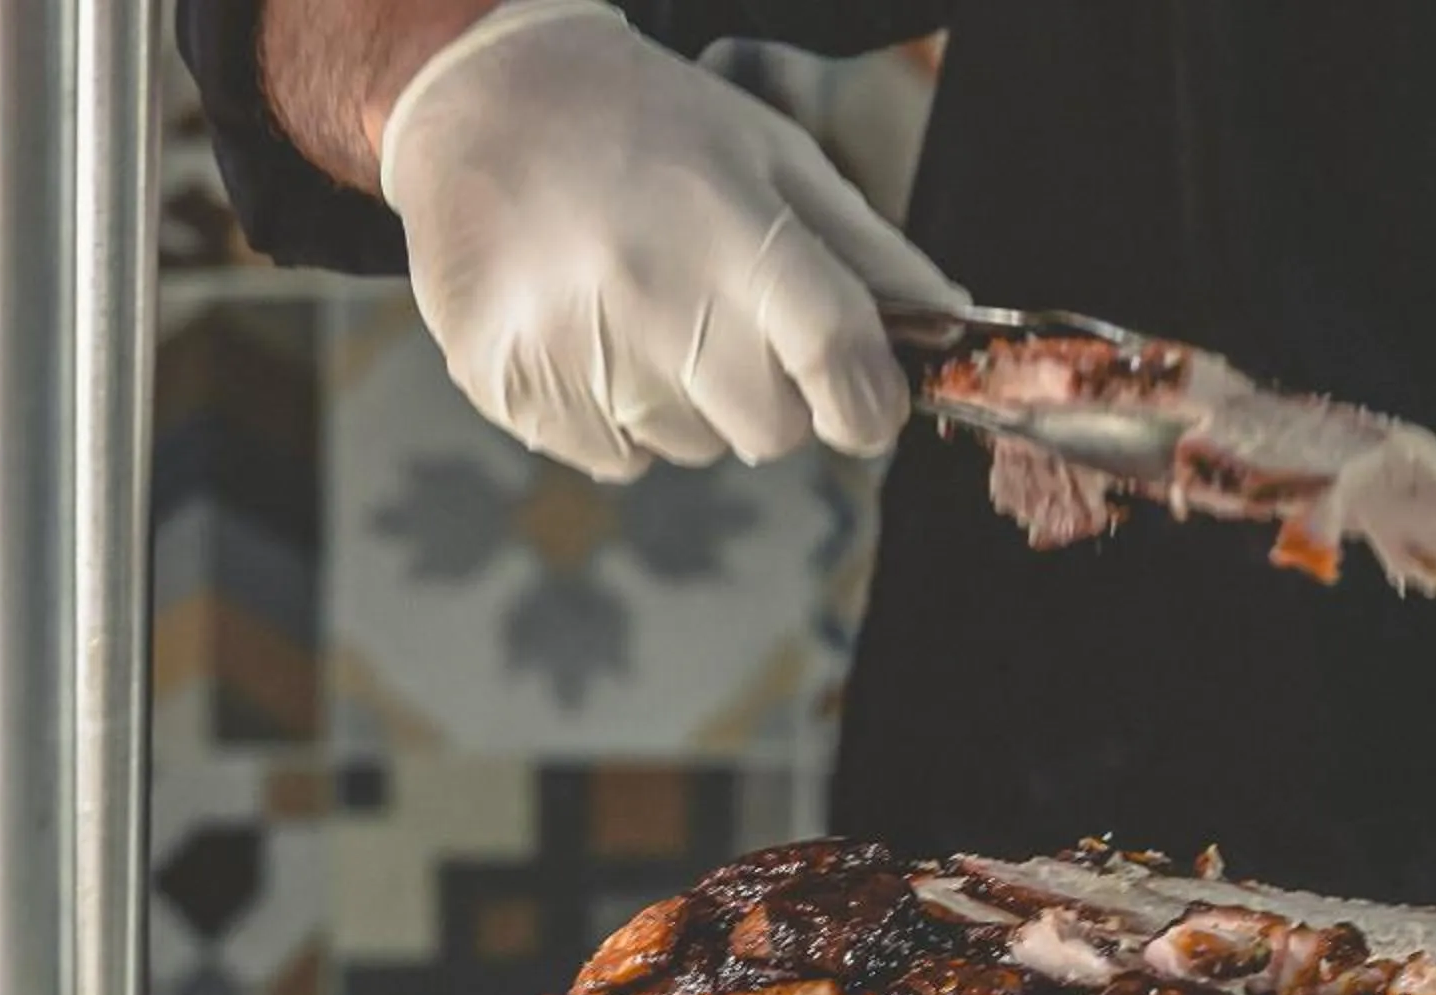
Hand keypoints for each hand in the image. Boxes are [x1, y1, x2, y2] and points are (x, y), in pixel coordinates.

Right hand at [376, 0, 967, 480]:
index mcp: (736, 236)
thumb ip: (868, 251)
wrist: (483, 98)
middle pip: (771, 432)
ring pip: (692, 446)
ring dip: (691, 400)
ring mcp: (576, 345)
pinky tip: (593, 331)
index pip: (840, 364)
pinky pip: (614, 455)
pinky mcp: (511, 382)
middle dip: (774, 398)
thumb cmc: (652, 126)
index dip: (870, 406)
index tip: (866, 407)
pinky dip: (619, 414)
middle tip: (729, 323)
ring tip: (646, 306)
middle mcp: (656, 296)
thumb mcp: (774, 156)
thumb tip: (951, 323)